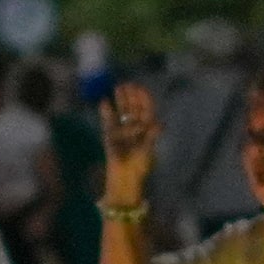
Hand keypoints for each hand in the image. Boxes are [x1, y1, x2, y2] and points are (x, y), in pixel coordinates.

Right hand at [101, 84, 157, 200]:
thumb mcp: (147, 152)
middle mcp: (135, 129)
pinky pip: (108, 122)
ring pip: (122, 112)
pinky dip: (106, 113)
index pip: (146, 111)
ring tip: (117, 88)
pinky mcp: (110, 137)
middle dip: (130, 96)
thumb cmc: (139, 167)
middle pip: (133, 109)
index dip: (143, 99)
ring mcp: (122, 132)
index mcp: (146, 130)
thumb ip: (151, 137)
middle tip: (126, 84)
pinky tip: (104, 102)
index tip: (139, 88)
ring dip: (120, 101)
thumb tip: (159, 124)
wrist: (124, 179)